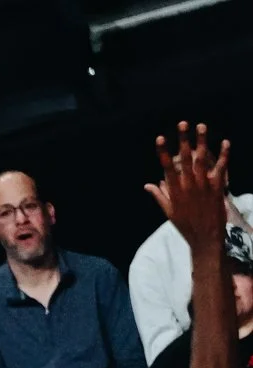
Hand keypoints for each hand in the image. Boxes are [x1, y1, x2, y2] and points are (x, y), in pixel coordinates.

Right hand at [144, 122, 230, 249]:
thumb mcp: (169, 213)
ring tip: (201, 126)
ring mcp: (203, 186)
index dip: (163, 152)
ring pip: (202, 159)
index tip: (160, 139)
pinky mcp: (217, 188)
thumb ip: (160, 196)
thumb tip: (148, 185)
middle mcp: (189, 186)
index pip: (167, 168)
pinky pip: (221, 168)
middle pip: (185, 159)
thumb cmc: (186, 226)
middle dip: (183, 140)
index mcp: (176, 192)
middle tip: (183, 123)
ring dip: (202, 141)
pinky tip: (225, 142)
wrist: (205, 238)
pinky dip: (224, 155)